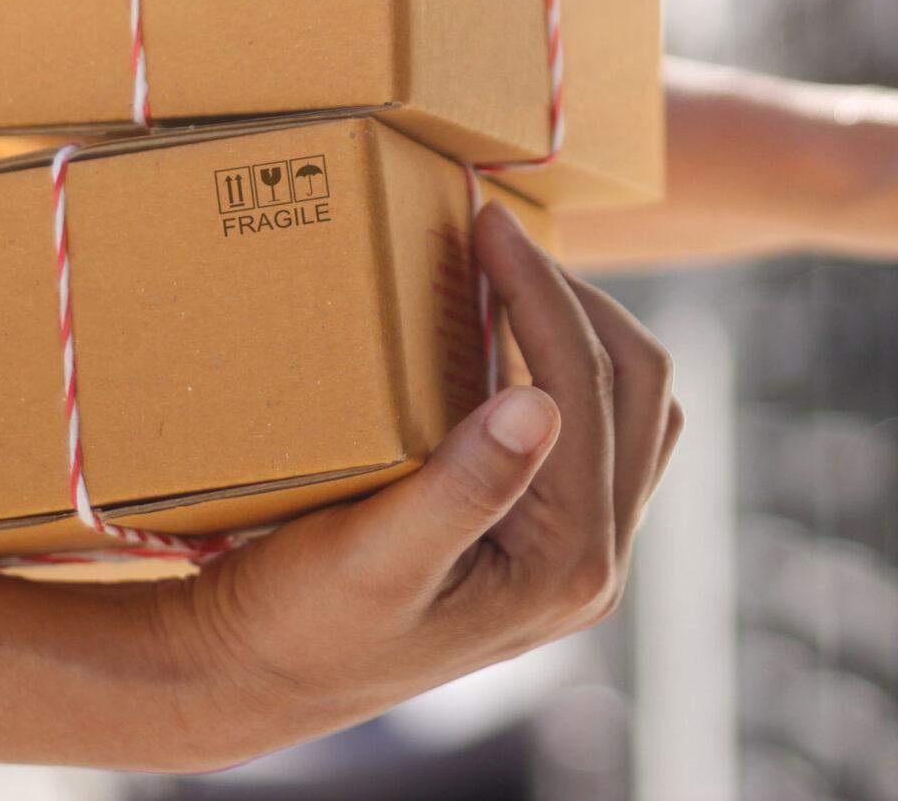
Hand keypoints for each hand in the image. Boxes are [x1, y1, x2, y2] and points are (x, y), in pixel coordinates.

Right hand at [155, 205, 680, 765]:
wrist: (259, 677)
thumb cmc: (299, 620)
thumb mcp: (368, 558)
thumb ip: (460, 488)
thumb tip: (539, 404)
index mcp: (565, 565)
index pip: (584, 389)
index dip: (540, 290)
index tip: (486, 221)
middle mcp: (595, 566)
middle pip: (639, 386)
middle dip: (575, 296)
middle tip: (497, 236)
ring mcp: (583, 556)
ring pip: (638, 408)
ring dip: (586, 330)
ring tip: (510, 276)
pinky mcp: (556, 545)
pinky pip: (605, 434)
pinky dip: (571, 370)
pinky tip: (504, 341)